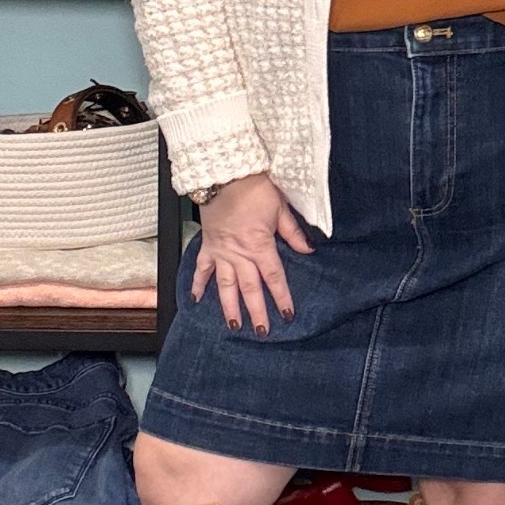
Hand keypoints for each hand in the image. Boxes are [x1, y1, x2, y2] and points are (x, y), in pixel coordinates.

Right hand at [191, 173, 312, 334]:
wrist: (224, 173)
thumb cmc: (253, 187)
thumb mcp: (280, 208)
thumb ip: (293, 233)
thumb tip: (308, 250)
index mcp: (259, 245)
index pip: (274, 278)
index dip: (281, 297)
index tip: (288, 314)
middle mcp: (239, 253)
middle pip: (249, 288)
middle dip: (256, 312)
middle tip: (261, 331)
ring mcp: (221, 251)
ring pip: (225, 285)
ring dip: (229, 307)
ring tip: (234, 325)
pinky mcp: (208, 245)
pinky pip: (201, 269)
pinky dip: (198, 284)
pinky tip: (196, 299)